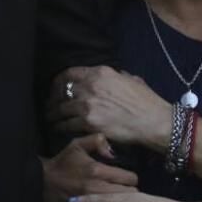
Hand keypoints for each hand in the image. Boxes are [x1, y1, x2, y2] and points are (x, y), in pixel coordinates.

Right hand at [43, 134, 137, 201]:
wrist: (44, 180)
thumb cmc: (64, 161)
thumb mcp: (77, 144)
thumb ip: (97, 140)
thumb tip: (112, 151)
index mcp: (97, 170)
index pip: (130, 178)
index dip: (130, 177)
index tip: (125, 176)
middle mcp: (97, 187)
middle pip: (130, 194)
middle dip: (129, 189)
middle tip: (123, 187)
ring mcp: (92, 201)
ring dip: (121, 200)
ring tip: (117, 195)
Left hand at [48, 66, 169, 149]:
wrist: (152, 120)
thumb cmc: (145, 101)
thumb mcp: (130, 79)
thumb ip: (115, 76)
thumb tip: (110, 77)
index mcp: (100, 73)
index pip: (69, 73)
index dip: (59, 81)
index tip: (55, 87)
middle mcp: (90, 86)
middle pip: (63, 91)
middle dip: (54, 99)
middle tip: (49, 105)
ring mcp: (88, 104)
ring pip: (62, 109)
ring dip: (53, 114)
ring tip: (49, 118)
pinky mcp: (89, 122)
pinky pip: (68, 124)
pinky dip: (61, 127)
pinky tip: (58, 128)